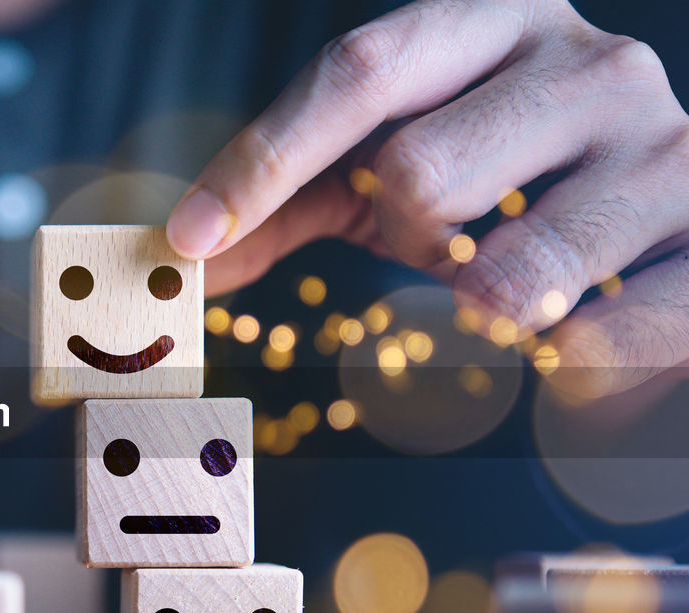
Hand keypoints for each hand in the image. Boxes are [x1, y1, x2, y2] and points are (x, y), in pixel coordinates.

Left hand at [166, 0, 688, 397]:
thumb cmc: (512, 178)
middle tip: (437, 245)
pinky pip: (602, 339)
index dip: (264, 159)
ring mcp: (664, 145)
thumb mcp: (398, 162)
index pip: (357, 70)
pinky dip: (561, 364)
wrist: (677, 210)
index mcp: (495, 18)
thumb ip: (295, 193)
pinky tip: (568, 337)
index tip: (191, 237)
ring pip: (505, 271)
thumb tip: (188, 247)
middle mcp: (588, 62)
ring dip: (479, 305)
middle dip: (402, 237)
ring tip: (508, 285)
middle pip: (418, 169)